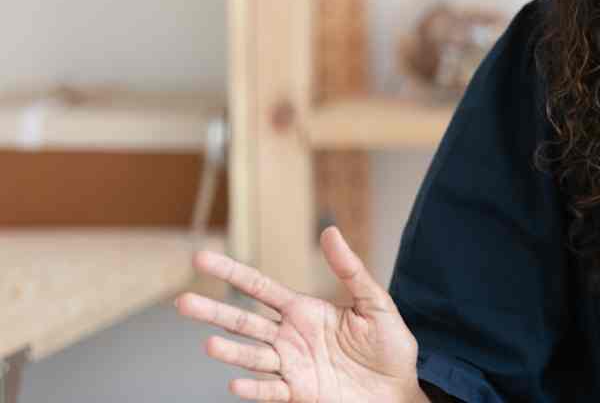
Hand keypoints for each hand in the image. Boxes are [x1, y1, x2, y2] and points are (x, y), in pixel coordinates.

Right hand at [176, 226, 422, 402]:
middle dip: (214, 312)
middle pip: (243, 322)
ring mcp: (291, 366)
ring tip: (210, 345)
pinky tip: (236, 383)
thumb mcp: (374, 302)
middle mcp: (289, 337)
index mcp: (303, 311)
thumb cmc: (389, 346)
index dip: (231, 272)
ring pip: (252, 356)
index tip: (201, 259)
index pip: (259, 288)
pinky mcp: (299, 393)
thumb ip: (350, 270)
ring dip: (231, 352)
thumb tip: (330, 231)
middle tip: (183, 303)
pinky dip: (253, 388)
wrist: (399, 390)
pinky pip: (271, 390)